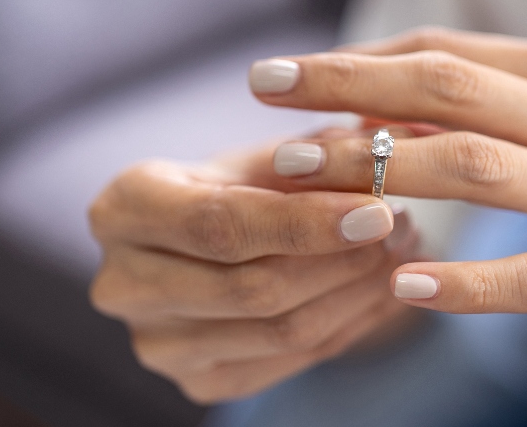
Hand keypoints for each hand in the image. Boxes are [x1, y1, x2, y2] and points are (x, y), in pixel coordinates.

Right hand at [88, 138, 418, 403]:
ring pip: (280, 330)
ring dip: (358, 291)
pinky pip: (292, 359)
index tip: (377, 210)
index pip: (220, 224)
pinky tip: (384, 287)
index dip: (304, 222)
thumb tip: (389, 145)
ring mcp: (157, 343)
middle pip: (253, 287)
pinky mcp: (195, 382)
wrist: (204, 246)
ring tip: (404, 249)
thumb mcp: (265, 157)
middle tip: (404, 227)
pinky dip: (351, 322)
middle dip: (343, 259)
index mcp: (124, 208)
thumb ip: (318, 154)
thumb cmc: (237, 187)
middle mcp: (122, 284)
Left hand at [249, 27, 526, 398]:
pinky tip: (405, 284)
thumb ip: (489, 106)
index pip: (445, 51)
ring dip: (382, 170)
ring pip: (477, 168)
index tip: (285, 72)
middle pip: (448, 91)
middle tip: (267, 102)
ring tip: (304, 178)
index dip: (358, 58)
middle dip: (346, 92)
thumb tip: (375, 100)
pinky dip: (466, 280)